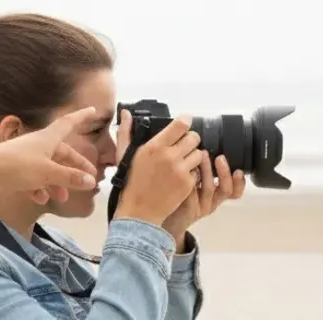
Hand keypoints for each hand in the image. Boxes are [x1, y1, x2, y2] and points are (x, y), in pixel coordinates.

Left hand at [0, 107, 99, 203]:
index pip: (68, 123)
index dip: (81, 116)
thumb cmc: (18, 166)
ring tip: (63, 198)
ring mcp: (25, 158)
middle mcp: (37, 145)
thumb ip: (69, 177)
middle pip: (62, 153)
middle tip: (89, 179)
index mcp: (47, 138)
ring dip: (57, 183)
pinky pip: (32, 179)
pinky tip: (40, 199)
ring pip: (47, 169)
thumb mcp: (48, 173)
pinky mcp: (14, 170)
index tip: (94, 110)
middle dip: (75, 166)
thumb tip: (91, 180)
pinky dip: (38, 188)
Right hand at [113, 110, 203, 225]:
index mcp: (155, 146)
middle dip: (190, 139)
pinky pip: (197, 171)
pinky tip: (181, 176)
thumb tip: (126, 112)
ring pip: (199, 154)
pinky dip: (192, 172)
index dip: (185, 121)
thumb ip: (125, 131)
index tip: (183, 123)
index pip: (181, 125)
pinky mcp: (188, 184)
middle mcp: (170, 156)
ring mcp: (181, 171)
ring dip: (192, 156)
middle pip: (194, 137)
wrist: (139, 211)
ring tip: (182, 162)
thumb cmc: (130, 181)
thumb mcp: (124, 155)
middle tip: (182, 145)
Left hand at [162, 152, 245, 250]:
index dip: (239, 182)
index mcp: (215, 195)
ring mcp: (200, 207)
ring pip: (209, 189)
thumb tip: (200, 144)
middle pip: (226, 189)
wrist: (162, 218)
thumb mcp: (191, 182)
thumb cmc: (175, 194)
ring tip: (200, 157)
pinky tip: (184, 171)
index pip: (234, 190)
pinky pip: (192, 195)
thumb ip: (198, 167)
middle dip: (224, 172)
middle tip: (220, 157)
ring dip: (207, 171)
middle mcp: (211, 202)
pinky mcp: (188, 210)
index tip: (239, 169)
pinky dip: (190, 182)